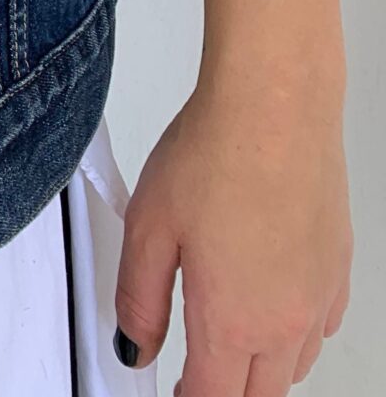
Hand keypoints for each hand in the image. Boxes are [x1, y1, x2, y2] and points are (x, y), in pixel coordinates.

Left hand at [113, 78, 351, 393]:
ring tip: (228, 343)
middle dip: (223, 391)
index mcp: (233, 321)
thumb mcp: (148, 227)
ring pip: (294, 367)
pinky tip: (272, 306)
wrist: (275, 105)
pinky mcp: (339, 267)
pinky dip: (295, 335)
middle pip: (258, 395)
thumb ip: (139, 299)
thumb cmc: (215, 153)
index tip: (172, 389)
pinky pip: (321, 328)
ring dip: (260, 369)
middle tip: (195, 374)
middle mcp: (285, 321)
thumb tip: (134, 346)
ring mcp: (319, 296)